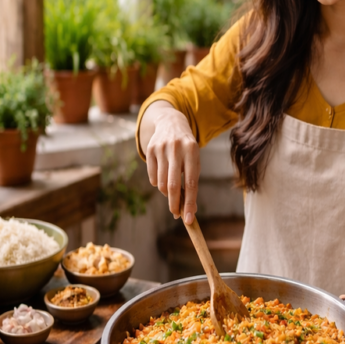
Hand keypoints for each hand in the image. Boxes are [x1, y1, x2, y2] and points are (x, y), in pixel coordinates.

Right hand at [143, 102, 200, 223]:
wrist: (171, 123)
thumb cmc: (187, 150)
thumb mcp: (194, 161)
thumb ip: (192, 184)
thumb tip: (190, 210)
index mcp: (192, 151)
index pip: (191, 183)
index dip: (189, 203)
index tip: (188, 220)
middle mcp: (176, 148)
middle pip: (173, 185)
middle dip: (174, 204)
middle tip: (176, 214)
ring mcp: (161, 148)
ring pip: (161, 183)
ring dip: (166, 193)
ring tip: (172, 189)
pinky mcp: (150, 149)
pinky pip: (152, 177)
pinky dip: (157, 184)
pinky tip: (162, 176)